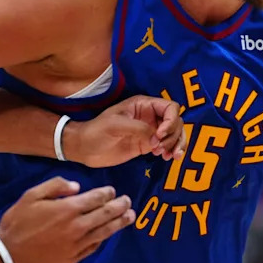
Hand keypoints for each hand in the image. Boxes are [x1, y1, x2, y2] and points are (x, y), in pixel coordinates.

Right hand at [0, 177, 134, 262]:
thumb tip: (77, 187)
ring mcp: (76, 244)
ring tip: (129, 217)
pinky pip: (92, 247)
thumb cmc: (17, 221)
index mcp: (68, 209)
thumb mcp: (32, 195)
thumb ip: (56, 185)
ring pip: (104, 232)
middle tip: (128, 202)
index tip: (112, 191)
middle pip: (106, 215)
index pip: (96, 198)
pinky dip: (101, 240)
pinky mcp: (72, 258)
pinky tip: (106, 235)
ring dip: (119, 224)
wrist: (7, 253)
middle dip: (120, 207)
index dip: (107, 193)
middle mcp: (77, 226)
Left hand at [65, 95, 186, 167]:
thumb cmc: (96, 131)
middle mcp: (150, 116)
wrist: (85, 148)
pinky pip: (168, 146)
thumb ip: (138, 128)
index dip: (170, 121)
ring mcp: (150, 131)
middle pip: (176, 122)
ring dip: (177, 144)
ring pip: (175, 134)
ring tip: (169, 156)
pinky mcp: (149, 145)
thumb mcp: (116, 125)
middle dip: (173, 135)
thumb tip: (157, 137)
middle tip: (160, 148)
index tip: (160, 134)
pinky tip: (168, 158)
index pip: (170, 108)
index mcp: (143, 105)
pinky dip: (173, 151)